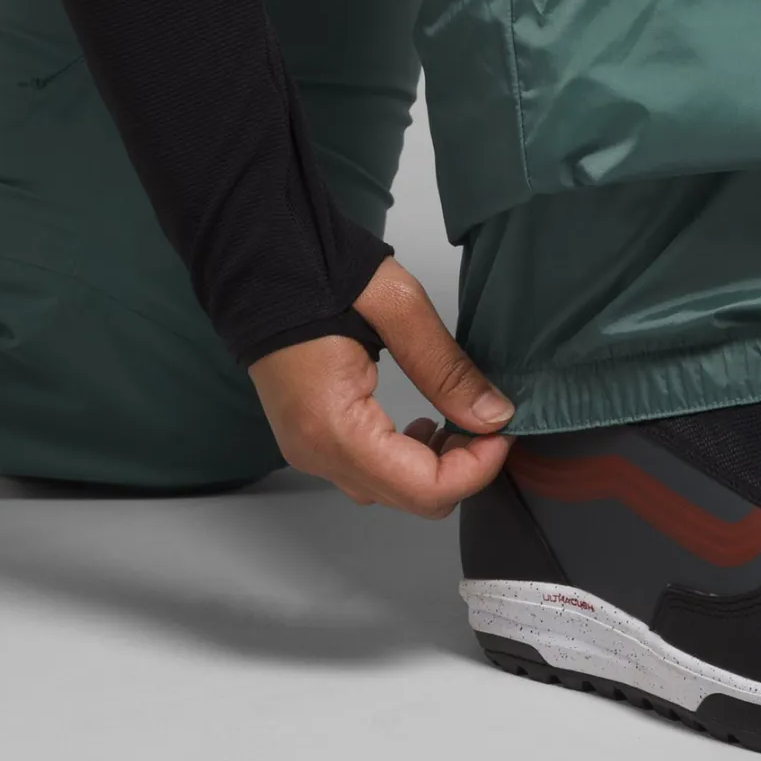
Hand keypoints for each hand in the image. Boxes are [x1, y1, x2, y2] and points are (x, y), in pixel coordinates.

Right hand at [249, 256, 513, 514]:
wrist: (258, 260)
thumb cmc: (316, 272)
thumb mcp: (398, 307)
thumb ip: (445, 368)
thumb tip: (493, 415)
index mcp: (333, 425)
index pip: (423, 488)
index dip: (477, 468)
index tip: (502, 429)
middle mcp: (316, 452)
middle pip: (410, 500)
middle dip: (463, 468)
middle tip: (488, 420)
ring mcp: (308, 449)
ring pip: (391, 492)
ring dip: (437, 466)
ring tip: (461, 418)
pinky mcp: (310, 438)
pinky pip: (369, 473)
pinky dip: (408, 460)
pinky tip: (425, 423)